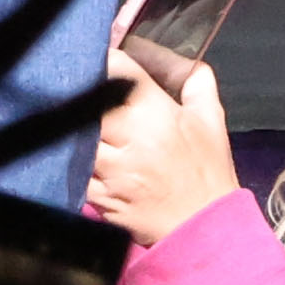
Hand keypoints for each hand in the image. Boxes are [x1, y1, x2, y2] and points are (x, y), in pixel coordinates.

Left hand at [82, 57, 241, 246]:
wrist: (205, 229)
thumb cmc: (207, 171)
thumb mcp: (211, 119)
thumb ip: (195, 80)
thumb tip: (178, 56)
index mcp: (157, 116)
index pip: (117, 70)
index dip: (105, 59)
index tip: (102, 59)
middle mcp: (131, 141)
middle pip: (87, 101)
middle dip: (84, 91)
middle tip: (81, 86)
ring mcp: (112, 172)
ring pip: (75, 135)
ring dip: (75, 127)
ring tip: (76, 119)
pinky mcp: (100, 197)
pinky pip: (74, 170)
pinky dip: (73, 159)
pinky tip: (78, 152)